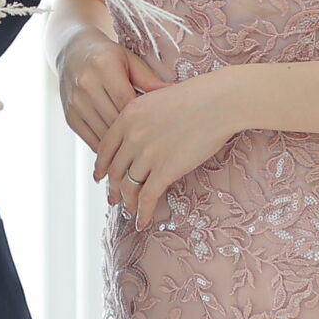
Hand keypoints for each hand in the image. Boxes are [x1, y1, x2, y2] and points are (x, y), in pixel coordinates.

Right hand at [59, 34, 169, 153]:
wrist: (73, 53)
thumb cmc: (109, 57)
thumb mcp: (130, 61)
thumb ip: (150, 80)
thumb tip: (175, 94)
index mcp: (104, 65)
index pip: (127, 101)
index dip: (144, 118)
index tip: (161, 129)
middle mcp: (86, 83)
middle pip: (115, 120)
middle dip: (134, 134)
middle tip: (155, 147)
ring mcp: (75, 101)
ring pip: (103, 133)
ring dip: (121, 145)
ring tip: (141, 153)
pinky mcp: (69, 115)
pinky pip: (90, 138)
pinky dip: (107, 147)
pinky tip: (121, 150)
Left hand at [94, 68, 241, 227]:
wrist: (219, 102)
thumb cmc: (197, 97)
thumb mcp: (156, 98)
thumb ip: (142, 117)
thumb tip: (139, 133)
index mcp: (128, 116)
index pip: (105, 147)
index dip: (101, 166)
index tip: (99, 176)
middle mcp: (132, 136)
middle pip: (115, 169)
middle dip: (113, 188)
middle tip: (113, 199)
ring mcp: (147, 154)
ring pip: (129, 186)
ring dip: (128, 202)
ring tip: (129, 211)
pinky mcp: (165, 170)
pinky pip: (147, 197)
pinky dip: (143, 212)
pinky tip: (142, 221)